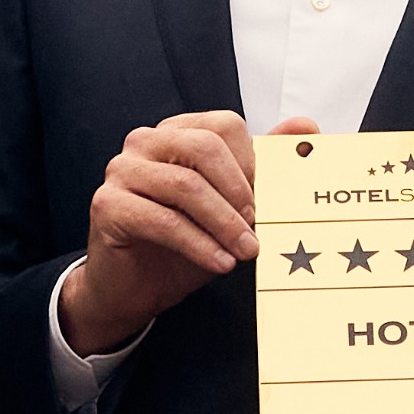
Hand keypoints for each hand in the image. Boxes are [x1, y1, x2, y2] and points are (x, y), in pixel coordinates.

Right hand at [65, 112, 261, 353]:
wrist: (134, 287)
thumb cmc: (183, 242)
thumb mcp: (229, 205)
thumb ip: (262, 166)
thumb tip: (306, 126)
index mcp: (176, 132)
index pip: (224, 127)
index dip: (252, 164)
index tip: (269, 201)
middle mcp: (145, 142)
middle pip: (204, 147)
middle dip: (239, 191)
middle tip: (259, 227)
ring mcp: (121, 170)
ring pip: (184, 185)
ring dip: (223, 222)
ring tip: (246, 252)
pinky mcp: (107, 204)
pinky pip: (162, 219)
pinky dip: (198, 244)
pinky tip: (219, 263)